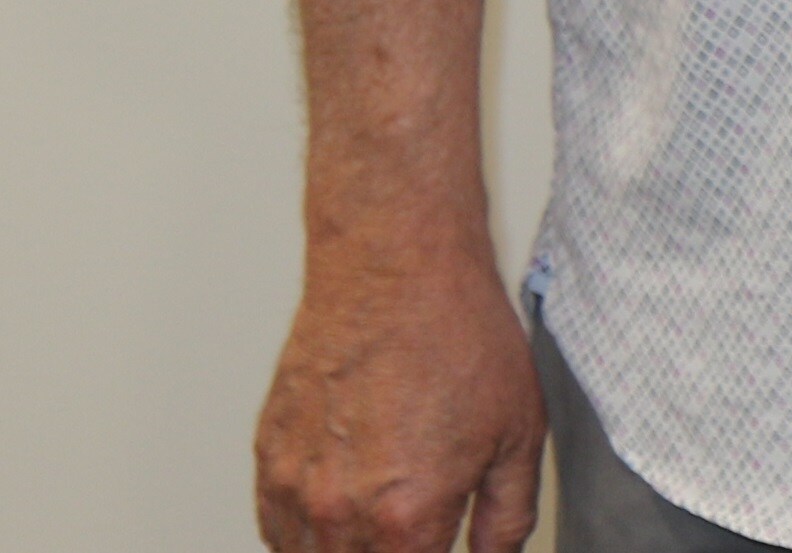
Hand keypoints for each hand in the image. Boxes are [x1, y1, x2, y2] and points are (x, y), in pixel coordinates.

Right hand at [255, 240, 543, 551]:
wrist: (398, 270)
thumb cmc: (459, 336)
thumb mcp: (519, 432)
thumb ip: (508, 515)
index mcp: (408, 520)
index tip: (439, 544)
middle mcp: (341, 514)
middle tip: (412, 528)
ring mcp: (296, 489)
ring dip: (346, 550)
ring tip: (380, 521)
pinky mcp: (269, 460)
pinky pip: (276, 531)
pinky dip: (304, 535)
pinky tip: (338, 511)